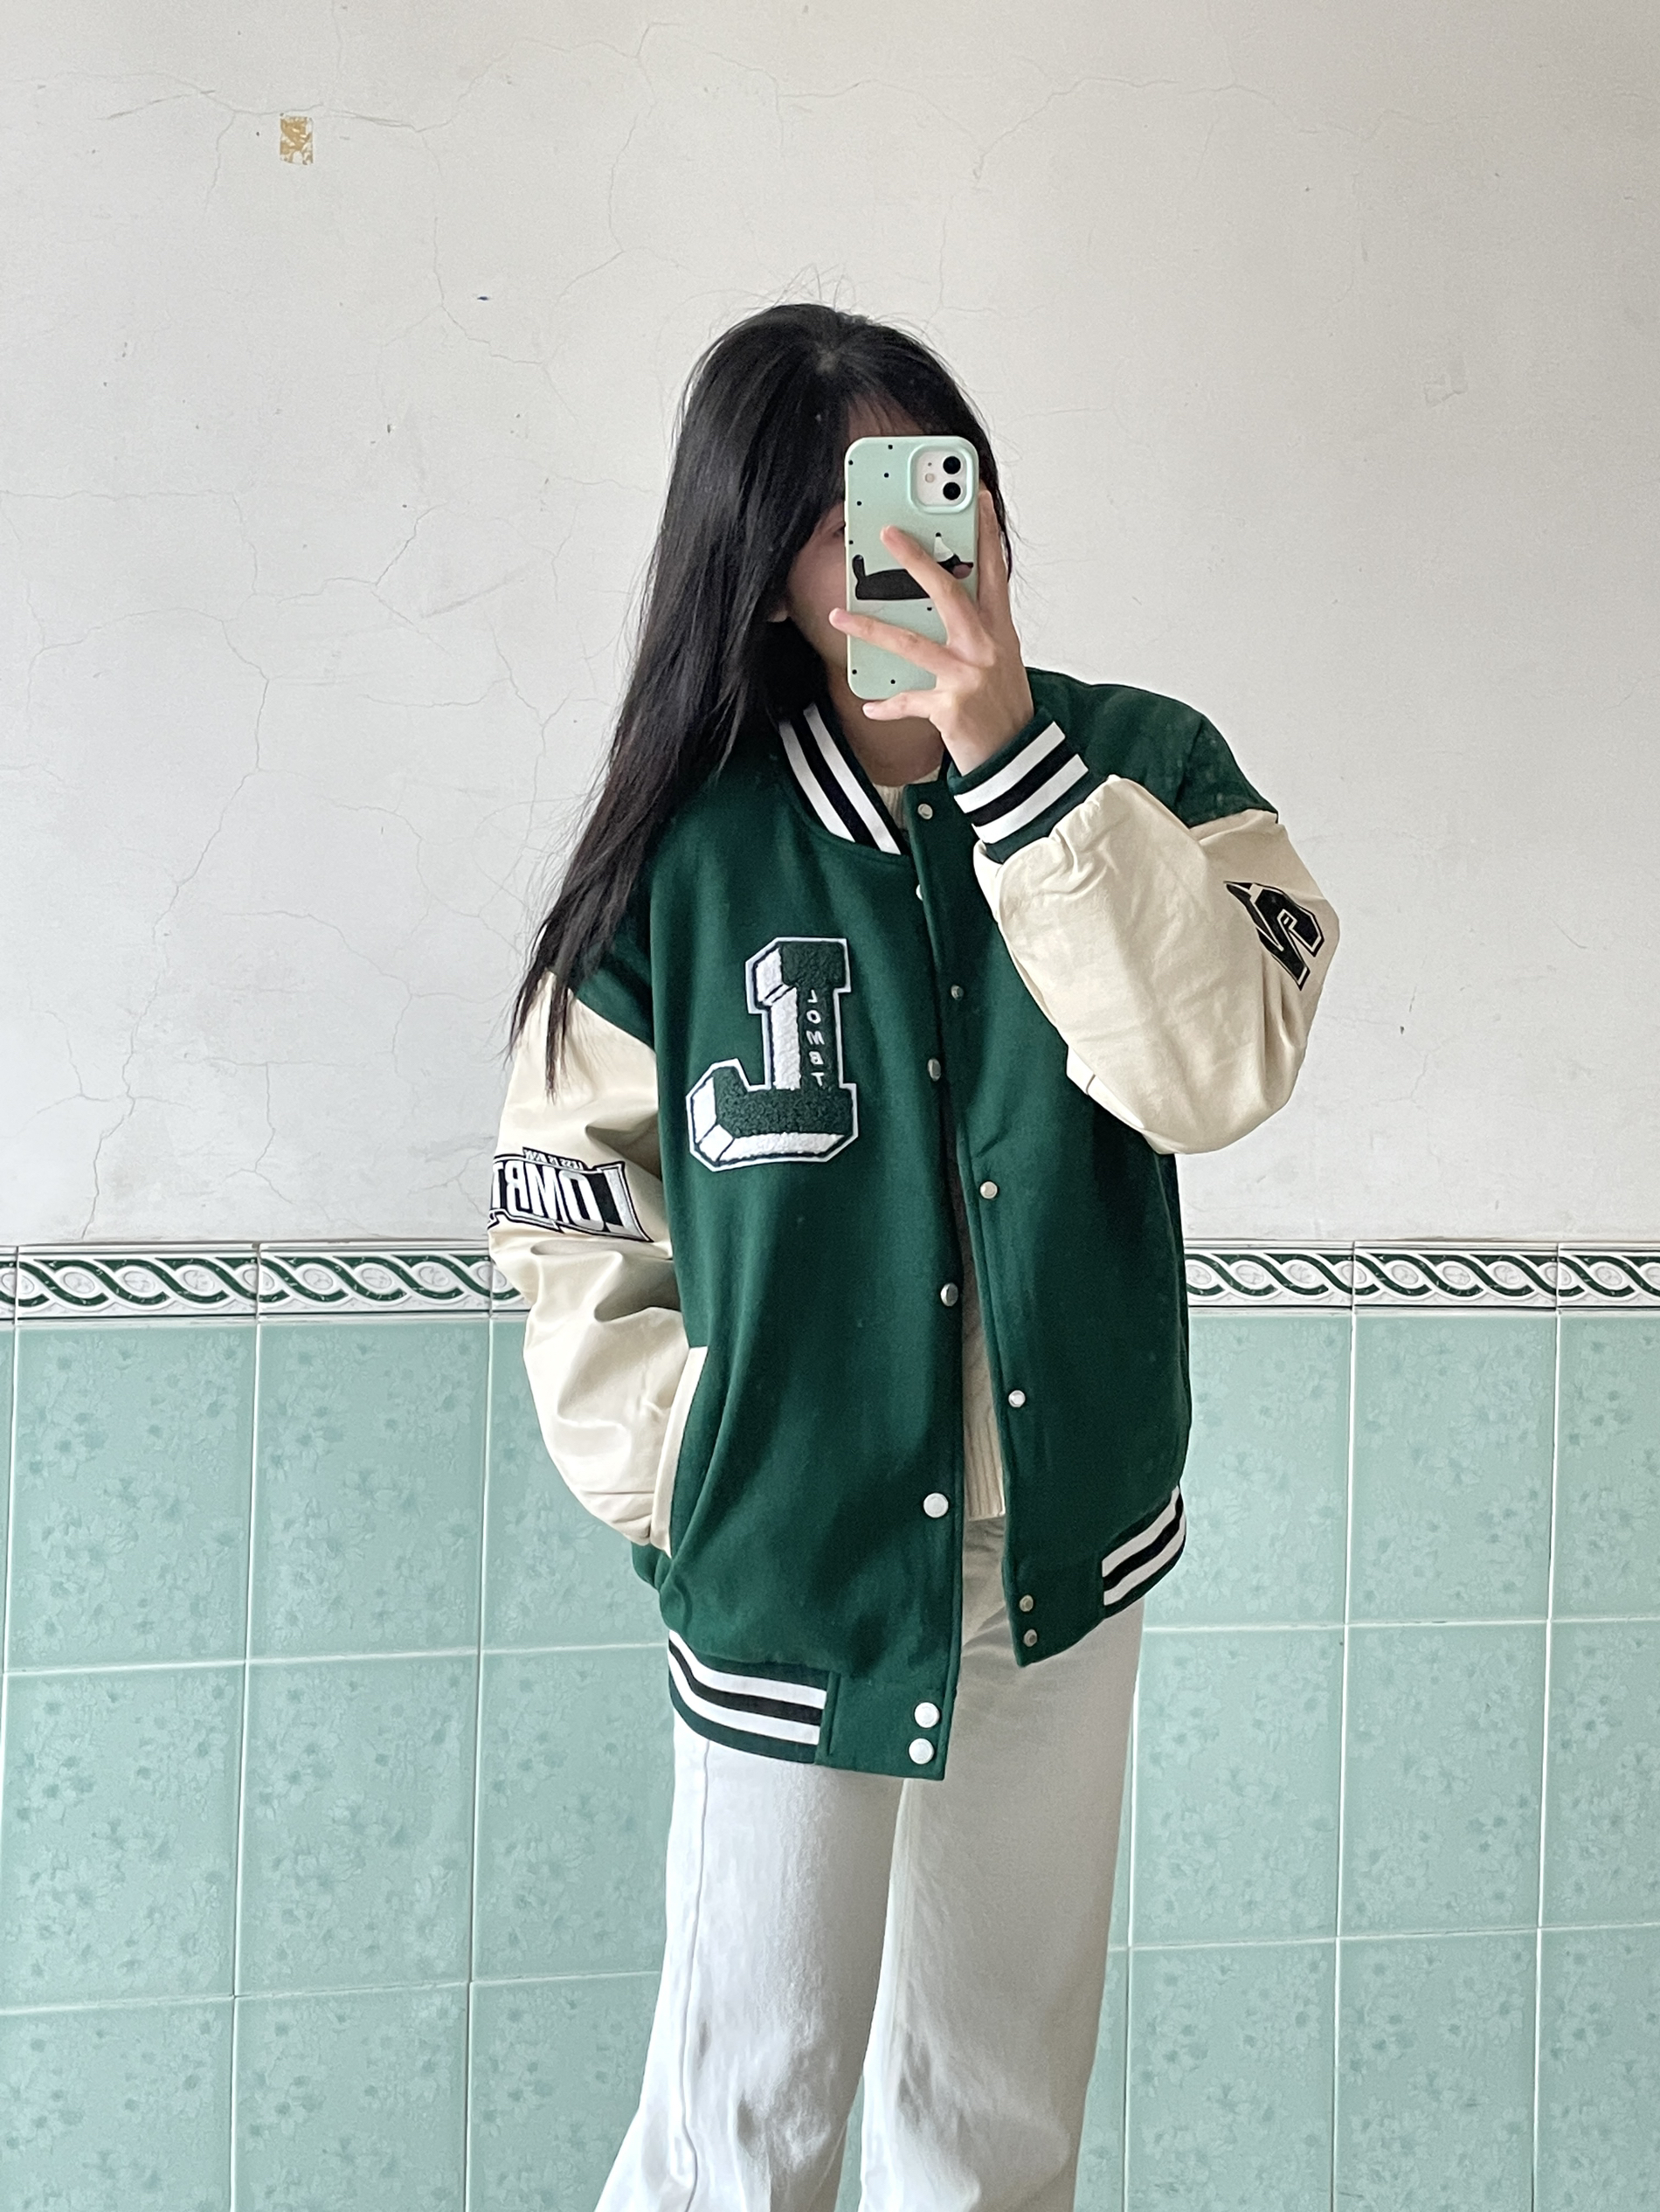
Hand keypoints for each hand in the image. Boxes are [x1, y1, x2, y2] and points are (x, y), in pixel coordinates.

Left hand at [827, 485, 1034, 773]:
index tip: (978, 497)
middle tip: (888, 532)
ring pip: (912, 643)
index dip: (985, 532)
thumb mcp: (998, 661)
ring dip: (870, 627)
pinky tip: (870, 702)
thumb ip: (975, 629)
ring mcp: (968, 677)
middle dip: (917, 559)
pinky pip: (908, 701)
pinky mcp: (951, 708)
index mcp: (999, 630)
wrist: (1016, 761)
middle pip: (949, 592)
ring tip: (838, 614)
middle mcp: (985, 647)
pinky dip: (887, 703)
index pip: (993, 571)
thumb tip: (942, 599)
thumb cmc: (1002, 708)